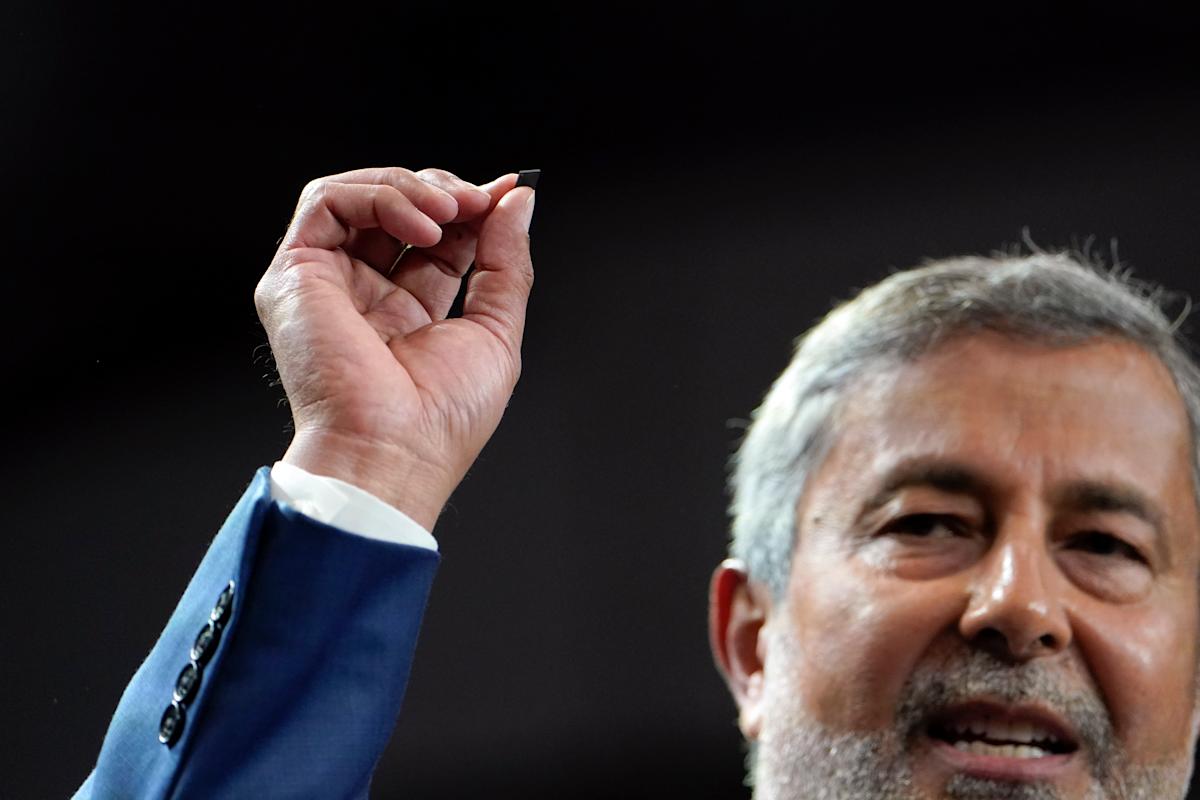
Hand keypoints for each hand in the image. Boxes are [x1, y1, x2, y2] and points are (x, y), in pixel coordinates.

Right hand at [254, 167, 535, 528]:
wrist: (393, 453)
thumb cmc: (440, 420)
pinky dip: (378, 195)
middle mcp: (364, 295)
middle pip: (399, 210)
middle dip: (444, 193)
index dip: (473, 210)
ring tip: (451, 211)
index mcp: (407, 314)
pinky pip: (327, 201)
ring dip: (413, 189)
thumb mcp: (497, 331)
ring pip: (359, 195)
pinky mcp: (295, 274)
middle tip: (480, 201)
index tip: (508, 192)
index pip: (438, 239)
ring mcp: (327, 282)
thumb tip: (517, 200)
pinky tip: (421, 225)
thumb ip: (506, 262)